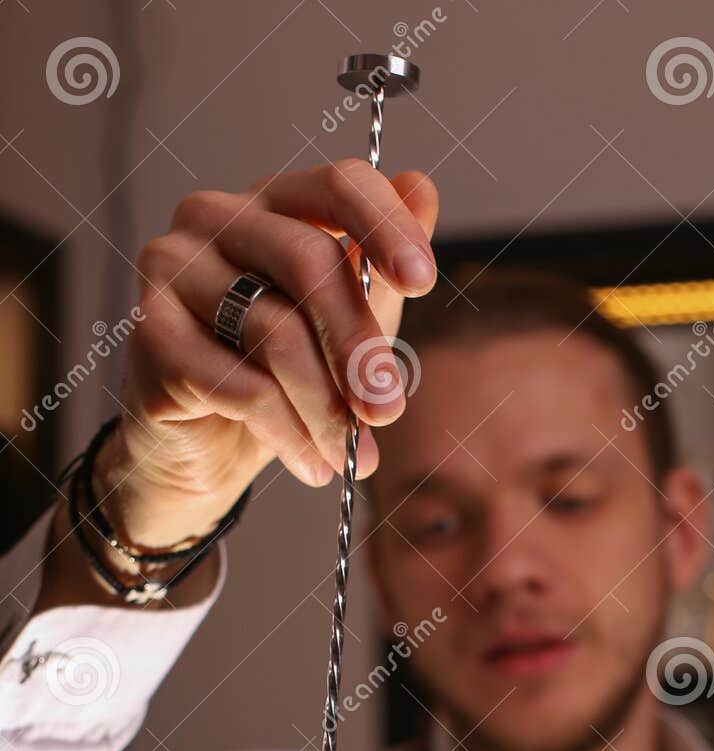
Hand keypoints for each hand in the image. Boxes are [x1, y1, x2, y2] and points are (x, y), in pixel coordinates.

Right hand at [96, 162, 438, 548]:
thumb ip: (379, 266)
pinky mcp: (150, 333)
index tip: (423, 282)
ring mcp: (171, 268)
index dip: (386, 226)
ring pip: (277, 333)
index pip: (336, 184)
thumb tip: (424, 189)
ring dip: (326, 408)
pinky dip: (289, 434)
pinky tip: (311, 464)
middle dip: (358, 345)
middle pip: (308, 261)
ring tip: (350, 455)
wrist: (202, 451)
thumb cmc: (278, 376)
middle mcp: (212, 217)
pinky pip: (242, 386)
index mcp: (270, 202)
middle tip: (387, 408)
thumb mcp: (345, 325)